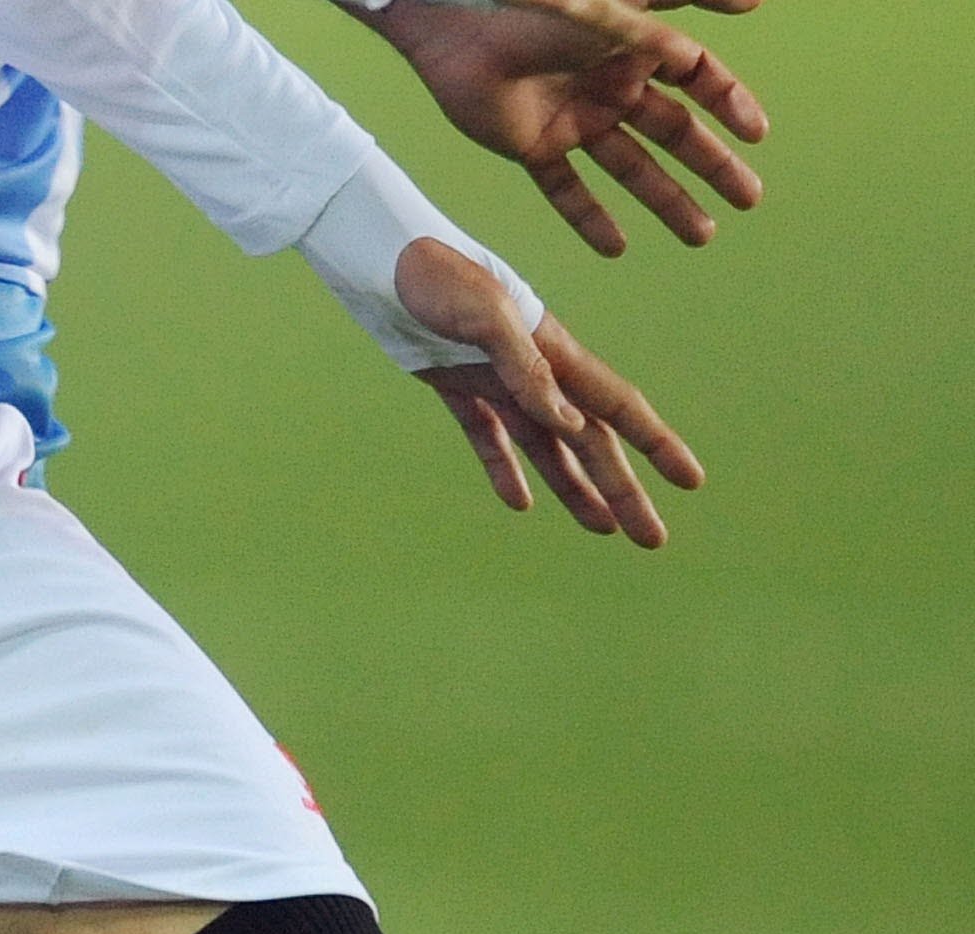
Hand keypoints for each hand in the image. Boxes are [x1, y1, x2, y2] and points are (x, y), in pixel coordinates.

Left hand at [372, 0, 767, 255]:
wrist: (460, 22)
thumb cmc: (542, 1)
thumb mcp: (622, 0)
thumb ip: (688, 0)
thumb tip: (758, 1)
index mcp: (638, 47)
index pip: (698, 81)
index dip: (730, 105)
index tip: (757, 136)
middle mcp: (612, 86)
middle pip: (675, 133)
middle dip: (713, 166)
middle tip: (749, 199)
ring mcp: (575, 118)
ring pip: (630, 168)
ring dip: (666, 201)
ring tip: (702, 236)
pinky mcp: (532, 146)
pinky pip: (564, 190)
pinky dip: (588, 218)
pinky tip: (617, 247)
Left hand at [394, 239, 702, 546]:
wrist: (380, 257)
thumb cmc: (433, 274)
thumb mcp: (484, 316)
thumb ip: (526, 370)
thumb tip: (570, 426)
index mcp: (554, 353)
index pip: (617, 410)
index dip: (656, 447)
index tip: (690, 481)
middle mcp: (535, 371)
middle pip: (591, 443)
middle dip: (624, 490)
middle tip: (651, 539)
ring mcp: (496, 380)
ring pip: (547, 448)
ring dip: (576, 490)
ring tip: (603, 529)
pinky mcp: (455, 385)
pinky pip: (488, 437)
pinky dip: (504, 470)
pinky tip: (521, 503)